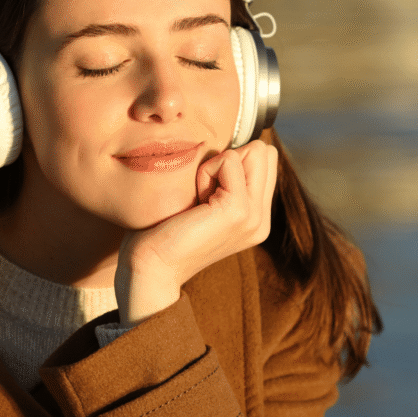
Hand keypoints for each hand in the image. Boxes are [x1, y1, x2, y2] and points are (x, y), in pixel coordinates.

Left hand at [115, 140, 278, 325]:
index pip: (265, 160)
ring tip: (199, 199)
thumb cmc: (165, 233)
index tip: (206, 193)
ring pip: (254, 152)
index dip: (232, 163)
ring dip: (218, 166)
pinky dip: (206, 172)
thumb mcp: (206, 204)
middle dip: (229, 161)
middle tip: (203, 193)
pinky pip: (230, 160)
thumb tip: (231, 149)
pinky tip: (195, 201)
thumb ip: (226, 183)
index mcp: (257, 218)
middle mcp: (262, 219)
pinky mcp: (238, 210)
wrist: (152, 268)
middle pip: (264, 152)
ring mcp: (254, 216)